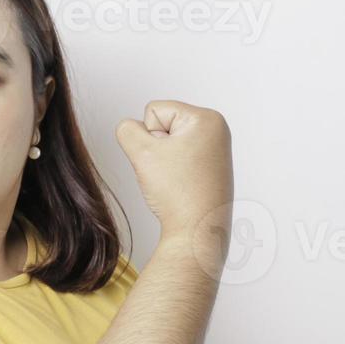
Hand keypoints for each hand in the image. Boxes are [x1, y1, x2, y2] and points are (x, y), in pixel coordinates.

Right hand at [114, 99, 233, 246]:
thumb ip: (127, 129)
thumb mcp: (141, 152)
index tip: (165, 160)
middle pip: (163, 124)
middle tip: (170, 173)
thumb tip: (130, 127)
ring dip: (163, 160)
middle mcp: (217, 130)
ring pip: (169, 143)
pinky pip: (179, 158)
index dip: (149, 136)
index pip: (155, 110)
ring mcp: (216, 150)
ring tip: (176, 181)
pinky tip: (181, 187)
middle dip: (157, 148)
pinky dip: (173, 172)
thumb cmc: (178, 194)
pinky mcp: (211, 167)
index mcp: (207, 118)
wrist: (197, 233)